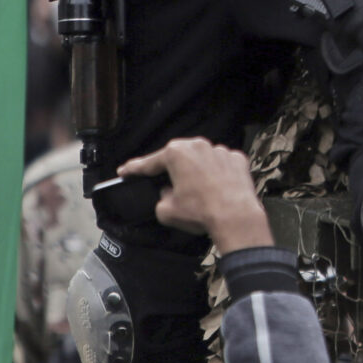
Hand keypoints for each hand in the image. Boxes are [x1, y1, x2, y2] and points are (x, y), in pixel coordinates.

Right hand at [117, 138, 273, 254]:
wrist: (235, 216)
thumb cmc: (200, 212)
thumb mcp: (166, 210)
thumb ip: (161, 197)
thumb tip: (168, 193)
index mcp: (177, 154)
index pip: (149, 162)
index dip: (134, 168)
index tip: (125, 170)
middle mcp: (199, 146)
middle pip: (177, 155)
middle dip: (168, 168)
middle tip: (161, 180)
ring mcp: (221, 150)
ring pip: (200, 158)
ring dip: (194, 170)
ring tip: (193, 190)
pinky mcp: (237, 159)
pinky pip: (219, 164)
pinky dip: (214, 173)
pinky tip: (213, 188)